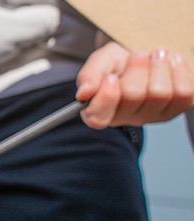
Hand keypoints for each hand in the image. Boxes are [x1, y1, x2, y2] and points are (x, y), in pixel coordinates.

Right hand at [77, 43, 193, 128]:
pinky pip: (184, 93)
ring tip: (156, 55)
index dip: (107, 96)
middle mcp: (127, 119)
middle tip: (138, 54)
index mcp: (101, 111)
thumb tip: (84, 93)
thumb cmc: (122, 62)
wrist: (148, 55)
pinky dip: (179, 71)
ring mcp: (153, 116)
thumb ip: (89, 75)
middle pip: (133, 96)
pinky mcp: (177, 108)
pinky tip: (172, 63)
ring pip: (160, 93)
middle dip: (137, 68)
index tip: (110, 77)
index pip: (99, 117)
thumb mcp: (101, 62)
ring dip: (159, 66)